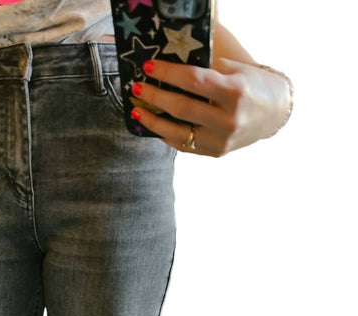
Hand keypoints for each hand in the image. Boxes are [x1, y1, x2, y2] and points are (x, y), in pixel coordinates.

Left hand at [130, 57, 291, 157]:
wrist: (274, 113)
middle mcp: (228, 119)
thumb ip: (206, 71)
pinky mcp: (217, 153)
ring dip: (153, 122)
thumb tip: (169, 71)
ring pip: (178, 133)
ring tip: (137, 110)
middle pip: (182, 108)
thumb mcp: (234, 71)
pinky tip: (155, 126)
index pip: (194, 81)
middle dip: (155, 97)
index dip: (168, 73)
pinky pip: (185, 146)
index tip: (148, 67)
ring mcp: (222, 140)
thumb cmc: (251, 85)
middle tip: (136, 88)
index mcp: (235, 92)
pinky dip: (166, 136)